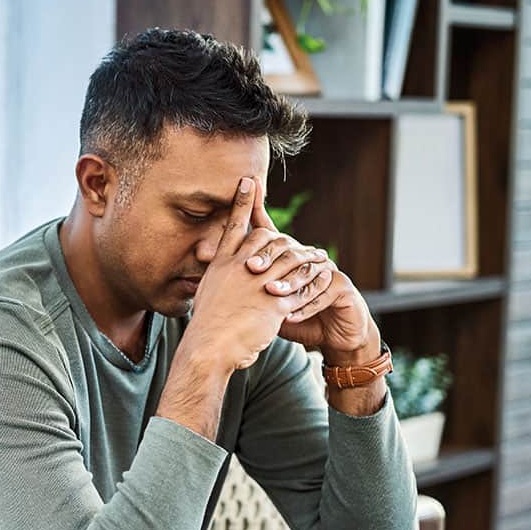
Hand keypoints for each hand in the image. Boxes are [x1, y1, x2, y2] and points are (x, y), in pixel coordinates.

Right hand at [187, 176, 336, 371]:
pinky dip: (314, 281)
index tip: (249, 181)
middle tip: (301, 239)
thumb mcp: (206, 295)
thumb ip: (217, 280)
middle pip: (267, 239)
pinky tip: (325, 277)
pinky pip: (299, 287)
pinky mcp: (274, 302)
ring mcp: (258, 282)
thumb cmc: (205, 327)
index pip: (234, 226)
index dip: (242, 202)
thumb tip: (217, 276)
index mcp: (222, 265)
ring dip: (308, 256)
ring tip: (320, 256)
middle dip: (285, 236)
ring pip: (289, 260)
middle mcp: (239, 267)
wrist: (208, 348)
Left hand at [243, 179, 377, 359]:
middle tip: (250, 268)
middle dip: (268, 257)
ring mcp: (327, 269)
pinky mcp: (343, 287)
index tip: (237, 224)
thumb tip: (213, 276)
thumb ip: (247, 288)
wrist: (331, 337)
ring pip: (305, 270)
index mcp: (288, 257)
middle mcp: (308, 257)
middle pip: (288, 248)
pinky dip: (306, 305)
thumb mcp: (266, 303)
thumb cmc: (293, 318)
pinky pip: (323, 292)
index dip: (255, 223)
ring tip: (269, 293)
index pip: (270, 235)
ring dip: (286, 283)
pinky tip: (291, 315)